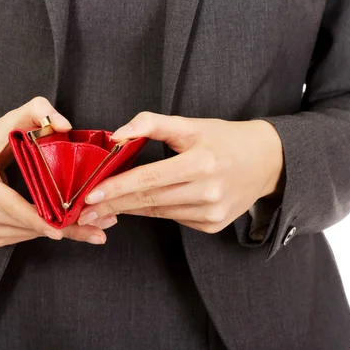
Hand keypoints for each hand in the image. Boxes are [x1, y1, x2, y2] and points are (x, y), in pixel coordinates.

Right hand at [0, 97, 113, 246]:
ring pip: (26, 235)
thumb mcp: (9, 119)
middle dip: (63, 229)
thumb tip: (65, 125)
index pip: (12, 205)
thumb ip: (39, 110)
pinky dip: (42, 233)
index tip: (62, 229)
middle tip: (97, 232)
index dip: (38, 219)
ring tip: (90, 231)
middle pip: (25, 226)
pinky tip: (63, 228)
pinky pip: (20, 238)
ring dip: (58, 234)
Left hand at [77, 112, 283, 232]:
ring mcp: (211, 213)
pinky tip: (137, 206)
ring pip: (158, 212)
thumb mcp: (190, 124)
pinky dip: (154, 211)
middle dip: (112, 205)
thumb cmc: (224, 139)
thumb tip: (118, 135)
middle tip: (83, 211)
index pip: (148, 179)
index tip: (89, 195)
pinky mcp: (213, 225)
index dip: (116, 188)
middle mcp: (207, 192)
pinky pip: (174, 218)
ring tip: (101, 209)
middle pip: (148, 200)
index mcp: (201, 163)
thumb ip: (152, 124)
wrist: (266, 162)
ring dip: (128, 210)